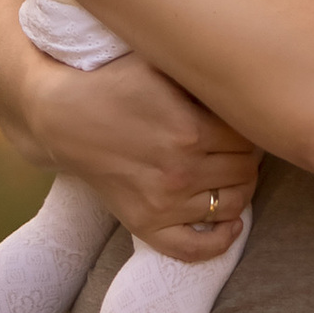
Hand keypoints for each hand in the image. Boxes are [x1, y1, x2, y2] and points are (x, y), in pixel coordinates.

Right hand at [30, 53, 260, 263]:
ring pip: (231, 206)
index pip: (249, 138)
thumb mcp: (159, 64)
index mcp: (192, 129)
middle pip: (245, 172)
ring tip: (231, 174)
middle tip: (236, 147)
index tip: (239, 122)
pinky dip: (220, 241)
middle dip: (247, 158)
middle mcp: (182, 171)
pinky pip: (194, 248)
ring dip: (239, 190)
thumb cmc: (115, 84)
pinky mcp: (145, 224)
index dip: (249, 128)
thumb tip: (240, 69)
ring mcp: (164, 203)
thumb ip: (199, 70)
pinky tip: (230, 224)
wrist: (64, 119)